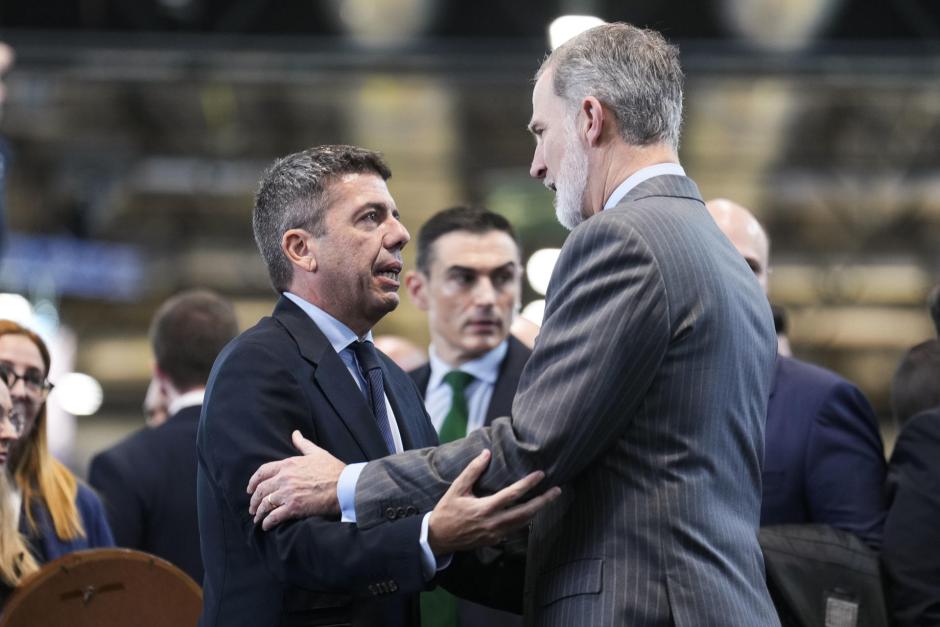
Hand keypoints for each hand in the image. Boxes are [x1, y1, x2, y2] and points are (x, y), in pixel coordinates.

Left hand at [247, 430, 345, 529]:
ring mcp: (288, 493)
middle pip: (260, 489)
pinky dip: (267, 522)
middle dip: (254, 500)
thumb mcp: (317, 453)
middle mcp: (284, 478)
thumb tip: (295, 433)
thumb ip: (303, 444)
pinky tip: (266, 526)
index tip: (250, 489)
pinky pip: (274, 516)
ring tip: (257, 518)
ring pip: (265, 504)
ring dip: (259, 513)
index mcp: (288, 464)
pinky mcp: (293, 508)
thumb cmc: (333, 469)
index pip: (263, 472)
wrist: (345, 486)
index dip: (253, 481)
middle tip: (252, 507)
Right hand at [427, 449, 560, 554]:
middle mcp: (493, 523)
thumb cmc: (447, 510)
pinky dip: (525, 520)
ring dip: (537, 511)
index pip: (512, 494)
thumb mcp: (456, 488)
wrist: (438, 538)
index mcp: (484, 508)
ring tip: (548, 499)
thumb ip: (472, 471)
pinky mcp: (494, 540)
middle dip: (543, 501)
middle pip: (525, 512)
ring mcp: (495, 534)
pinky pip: (515, 530)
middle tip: (557, 491)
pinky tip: (531, 512)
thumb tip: (486, 453)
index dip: (528, 484)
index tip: (541, 474)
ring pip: (523, 523)